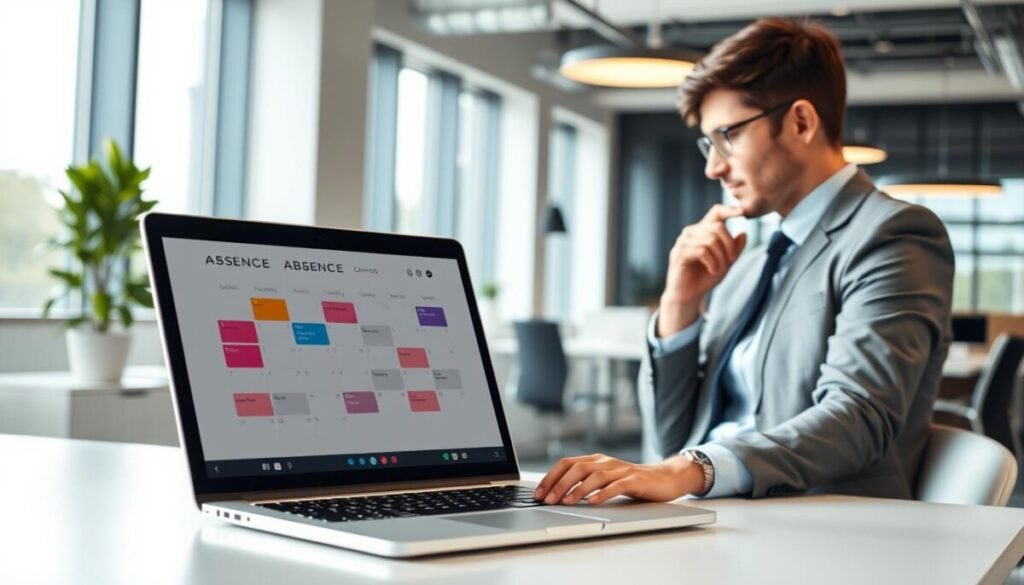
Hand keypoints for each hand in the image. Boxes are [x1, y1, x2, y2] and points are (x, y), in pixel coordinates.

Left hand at [532, 453, 704, 505]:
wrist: (665, 478)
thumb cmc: (632, 482)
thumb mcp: (606, 479)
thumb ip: (586, 483)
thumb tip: (558, 496)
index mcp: (596, 460)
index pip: (566, 463)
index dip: (551, 477)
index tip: (538, 493)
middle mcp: (606, 462)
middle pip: (577, 468)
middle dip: (559, 484)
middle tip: (547, 500)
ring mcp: (620, 470)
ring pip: (594, 476)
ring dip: (577, 490)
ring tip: (565, 502)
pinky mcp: (634, 480)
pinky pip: (615, 486)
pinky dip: (602, 494)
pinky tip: (592, 503)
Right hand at [659, 204, 746, 336]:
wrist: (689, 296)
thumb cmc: (705, 278)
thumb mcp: (726, 263)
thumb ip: (735, 250)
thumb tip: (744, 233)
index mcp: (702, 231)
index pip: (716, 212)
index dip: (729, 209)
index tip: (743, 212)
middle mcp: (691, 232)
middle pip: (718, 227)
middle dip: (729, 245)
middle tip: (732, 261)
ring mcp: (683, 242)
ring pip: (711, 240)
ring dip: (721, 257)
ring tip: (720, 270)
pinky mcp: (679, 253)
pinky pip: (702, 251)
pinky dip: (712, 262)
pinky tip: (712, 270)